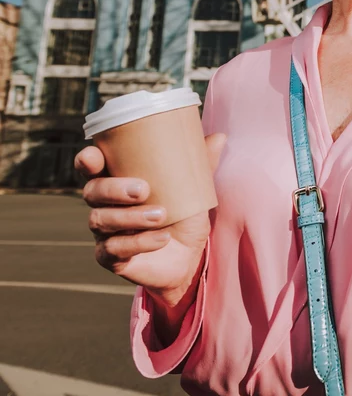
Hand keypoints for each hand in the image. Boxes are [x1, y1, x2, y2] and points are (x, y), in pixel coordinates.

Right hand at [78, 134, 224, 306]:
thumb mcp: (193, 188)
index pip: (91, 167)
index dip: (87, 160)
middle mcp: (105, 205)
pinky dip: (139, 243)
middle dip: (113, 189)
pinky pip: (113, 250)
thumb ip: (201, 164)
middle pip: (92, 192)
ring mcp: (105, 233)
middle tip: (143, 189)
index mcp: (118, 182)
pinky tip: (161, 239)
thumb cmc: (182, 214)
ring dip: (131, 217)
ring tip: (161, 215)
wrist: (189, 256)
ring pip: (100, 220)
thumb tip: (220, 136)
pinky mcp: (111, 258)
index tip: (94, 156)